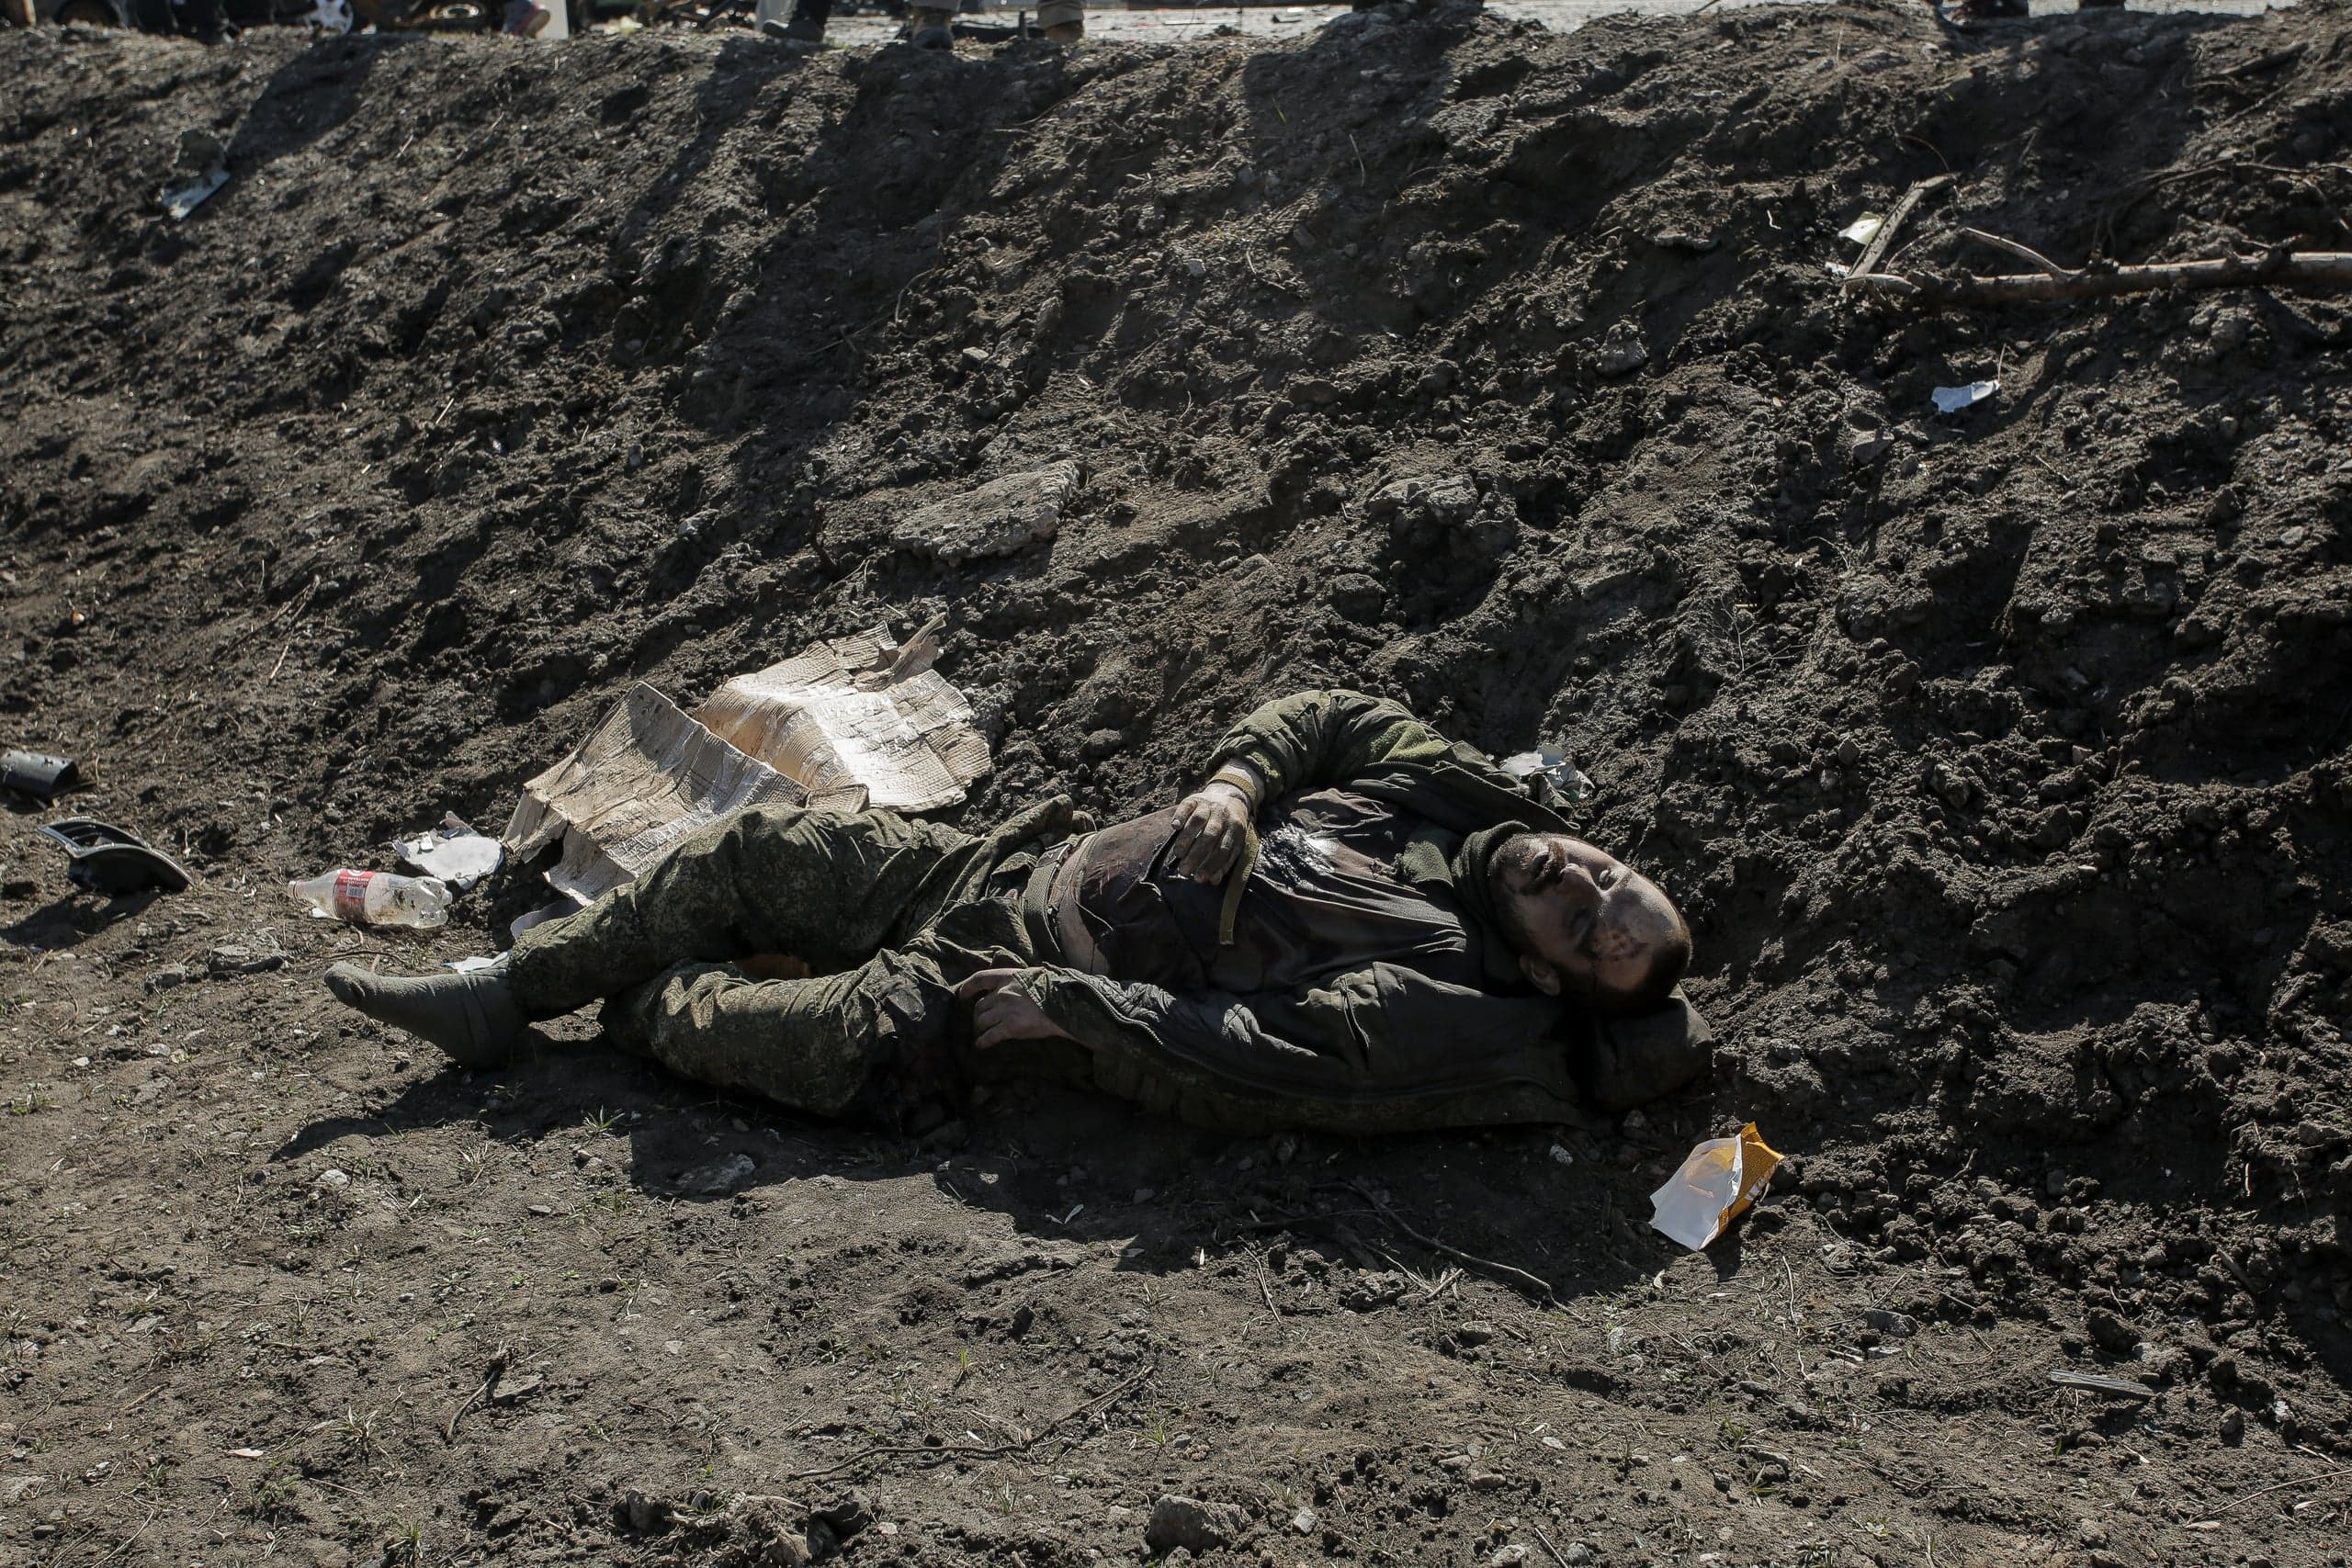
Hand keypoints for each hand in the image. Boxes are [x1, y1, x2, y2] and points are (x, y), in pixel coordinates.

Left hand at [956, 968, 1076, 1048]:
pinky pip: (989, 1036)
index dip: (968, 987)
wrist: (1065, 1005)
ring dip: (979, 1028)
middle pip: (979, 1006)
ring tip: (981, 1033)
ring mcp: (1005, 1011)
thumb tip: (1007, 987)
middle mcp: (1002, 993)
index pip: (979, 979)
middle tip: (979, 1022)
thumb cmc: (1053, 990)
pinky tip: (981, 1045)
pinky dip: (983, 1042)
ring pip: (981, 1021)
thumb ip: (1016, 982)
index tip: (963, 995)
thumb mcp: (1031, 977)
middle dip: (977, 1015)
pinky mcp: (1010, 1028)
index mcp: (1008, 977)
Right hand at [1168, 780, 1252, 882]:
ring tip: (1178, 854)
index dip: (1211, 865)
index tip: (1198, 878)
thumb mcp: (1235, 841)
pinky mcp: (1195, 798)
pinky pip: (1187, 806)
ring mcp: (1209, 805)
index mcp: (1235, 828)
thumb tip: (1214, 881)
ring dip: (1187, 838)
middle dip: (1196, 855)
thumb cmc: (1229, 826)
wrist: (1229, 795)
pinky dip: (1180, 815)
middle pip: (1210, 836)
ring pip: (1198, 821)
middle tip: (1184, 871)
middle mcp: (1223, 815)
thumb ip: (1225, 861)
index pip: (1223, 849)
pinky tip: (1174, 827)